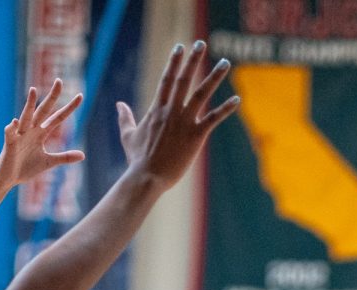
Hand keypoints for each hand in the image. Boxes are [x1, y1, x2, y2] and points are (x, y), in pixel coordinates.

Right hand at [0, 79, 84, 188]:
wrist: (8, 179)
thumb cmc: (25, 168)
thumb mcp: (48, 162)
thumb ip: (64, 157)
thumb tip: (83, 155)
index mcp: (41, 133)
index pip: (58, 117)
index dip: (69, 108)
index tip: (80, 96)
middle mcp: (31, 130)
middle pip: (43, 110)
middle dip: (51, 97)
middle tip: (59, 81)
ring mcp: (20, 136)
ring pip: (26, 117)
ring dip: (29, 104)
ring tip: (33, 90)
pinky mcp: (9, 144)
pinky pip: (10, 134)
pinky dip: (11, 128)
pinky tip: (14, 123)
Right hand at [116, 41, 238, 187]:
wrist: (146, 178)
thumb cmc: (137, 160)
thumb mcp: (128, 136)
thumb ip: (125, 118)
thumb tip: (118, 104)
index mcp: (156, 110)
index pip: (166, 80)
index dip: (173, 63)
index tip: (179, 48)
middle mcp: (171, 112)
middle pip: (184, 80)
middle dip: (192, 60)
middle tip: (200, 43)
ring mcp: (183, 123)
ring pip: (201, 94)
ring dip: (214, 77)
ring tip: (225, 62)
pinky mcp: (195, 136)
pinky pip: (212, 119)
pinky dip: (225, 109)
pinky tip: (237, 99)